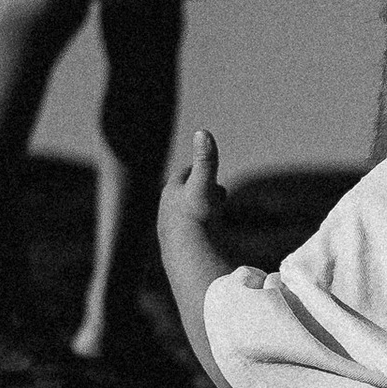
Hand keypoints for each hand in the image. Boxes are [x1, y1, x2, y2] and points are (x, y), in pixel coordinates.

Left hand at [156, 126, 231, 269]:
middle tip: (219, 193)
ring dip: (200, 213)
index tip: (209, 172)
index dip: (197, 171)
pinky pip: (189, 236)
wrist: (187, 256)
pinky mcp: (177, 250)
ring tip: (216, 215)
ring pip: (186, 217)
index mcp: (170, 193)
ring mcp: (171, 231)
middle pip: (184, 196)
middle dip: (200, 192)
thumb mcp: (203, 184)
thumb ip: (205, 160)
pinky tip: (210, 238)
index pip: (183, 176)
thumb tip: (202, 131)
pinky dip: (200, 232)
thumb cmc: (196, 216)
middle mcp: (166, 211)